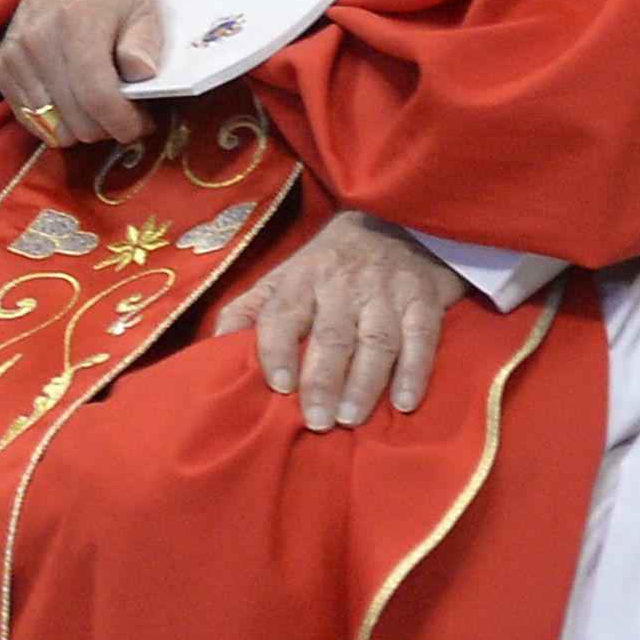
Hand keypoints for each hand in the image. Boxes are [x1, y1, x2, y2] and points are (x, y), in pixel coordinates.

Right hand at [0, 0, 161, 152]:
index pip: (97, 94)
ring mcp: (15, 56)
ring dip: (82, 126)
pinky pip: (31, 120)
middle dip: (107, 127)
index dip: (123, 122)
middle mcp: (38, 38)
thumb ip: (144, 42)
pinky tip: (73, 100)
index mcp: (77, 19)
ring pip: (53, 126)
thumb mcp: (142, 9)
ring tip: (100, 104)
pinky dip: (57, 120)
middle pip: (75, 119)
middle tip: (126, 113)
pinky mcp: (1, 70)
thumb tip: (141, 73)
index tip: (142, 125)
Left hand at [213, 208, 460, 430]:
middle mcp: (344, 282)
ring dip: (365, 381)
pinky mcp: (425, 296)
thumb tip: (215, 347)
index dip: (278, 349)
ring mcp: (387, 289)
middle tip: (318, 420)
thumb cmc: (329, 264)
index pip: (283, 314)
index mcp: (303, 278)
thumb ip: (250, 310)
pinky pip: (422, 336)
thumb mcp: (285, 277)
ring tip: (351, 417)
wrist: (393, 219)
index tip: (279, 386)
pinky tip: (405, 402)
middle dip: (323, 379)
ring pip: (376, 339)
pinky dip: (415, 370)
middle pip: (332, 334)